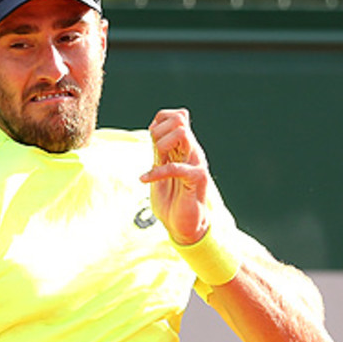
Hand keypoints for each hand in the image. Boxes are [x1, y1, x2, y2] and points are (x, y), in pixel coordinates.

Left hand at [139, 108, 211, 244]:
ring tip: (154, 162)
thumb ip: (159, 151)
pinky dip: (156, 172)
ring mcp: (196, 163)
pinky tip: (144, 180)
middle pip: (180, 119)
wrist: (182, 225)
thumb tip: (154, 129)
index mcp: (184, 147)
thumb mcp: (160, 169)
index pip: (178, 116)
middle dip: (159, 131)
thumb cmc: (171, 199)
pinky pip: (177, 167)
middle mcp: (192, 151)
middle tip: (153, 151)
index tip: (150, 140)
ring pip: (182, 134)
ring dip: (162, 144)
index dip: (160, 121)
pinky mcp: (198, 178)